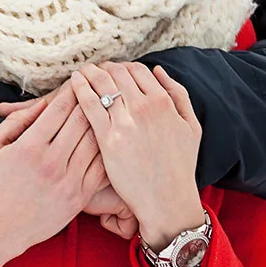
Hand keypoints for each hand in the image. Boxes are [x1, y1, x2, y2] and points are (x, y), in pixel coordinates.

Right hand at [0, 80, 109, 266]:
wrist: (1, 229)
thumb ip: (13, 123)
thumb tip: (40, 105)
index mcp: (29, 147)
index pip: (57, 110)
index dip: (70, 91)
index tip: (77, 80)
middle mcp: (52, 162)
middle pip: (80, 121)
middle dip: (90, 100)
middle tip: (98, 87)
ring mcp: (69, 181)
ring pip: (95, 142)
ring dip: (102, 122)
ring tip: (107, 108)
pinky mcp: (80, 197)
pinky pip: (101, 167)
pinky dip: (107, 150)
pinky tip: (109, 139)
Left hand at [70, 62, 205, 249]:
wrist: (167, 200)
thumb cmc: (180, 165)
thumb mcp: (191, 126)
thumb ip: (178, 94)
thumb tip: (158, 70)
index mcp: (163, 102)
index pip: (136, 70)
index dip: (122, 67)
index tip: (113, 71)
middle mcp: (144, 107)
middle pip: (116, 73)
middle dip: (103, 68)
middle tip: (94, 71)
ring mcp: (125, 122)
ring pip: (101, 84)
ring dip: (89, 73)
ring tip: (81, 73)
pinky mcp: (107, 138)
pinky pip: (88, 104)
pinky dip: (79, 89)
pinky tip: (74, 84)